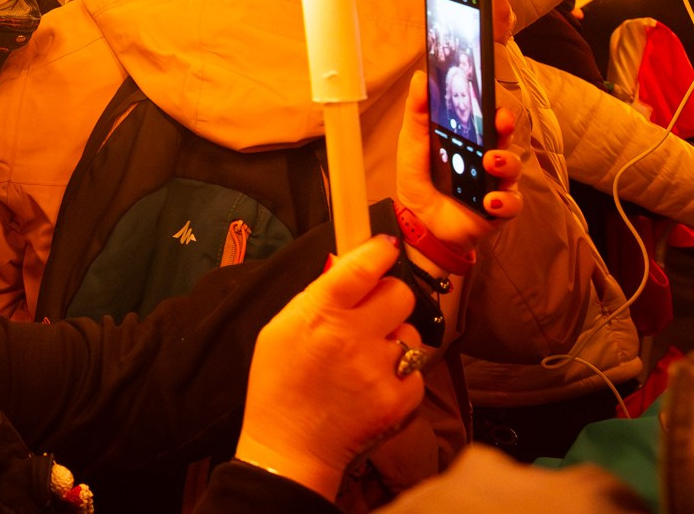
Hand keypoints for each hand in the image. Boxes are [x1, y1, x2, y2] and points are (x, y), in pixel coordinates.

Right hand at [233, 234, 423, 499]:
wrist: (290, 446)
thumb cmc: (279, 385)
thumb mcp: (278, 329)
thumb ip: (315, 296)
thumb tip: (345, 267)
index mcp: (319, 313)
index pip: (362, 266)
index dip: (378, 251)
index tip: (385, 247)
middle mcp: (352, 337)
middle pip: (400, 293)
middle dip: (388, 298)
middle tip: (372, 313)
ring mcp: (379, 369)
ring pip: (410, 333)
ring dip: (394, 340)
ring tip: (367, 360)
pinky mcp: (399, 399)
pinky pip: (415, 370)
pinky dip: (400, 375)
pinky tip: (374, 385)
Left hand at [396, 70, 523, 248]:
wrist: (419, 223)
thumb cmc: (419, 180)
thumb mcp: (413, 144)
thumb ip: (417, 113)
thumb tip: (420, 77)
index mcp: (469, 139)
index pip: (486, 117)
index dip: (491, 106)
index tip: (490, 96)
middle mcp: (487, 158)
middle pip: (505, 137)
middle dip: (505, 127)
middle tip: (500, 122)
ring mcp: (496, 183)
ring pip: (513, 167)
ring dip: (505, 162)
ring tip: (489, 162)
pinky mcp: (499, 209)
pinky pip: (512, 203)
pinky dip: (504, 202)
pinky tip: (489, 201)